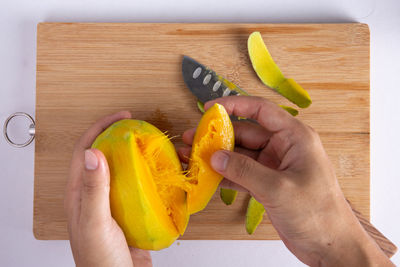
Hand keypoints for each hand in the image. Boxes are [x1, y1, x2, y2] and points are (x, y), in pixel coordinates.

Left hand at [65, 111, 152, 266]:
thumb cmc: (100, 259)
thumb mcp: (96, 222)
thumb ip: (94, 189)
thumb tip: (94, 153)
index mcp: (80, 192)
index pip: (86, 150)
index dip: (101, 128)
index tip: (122, 117)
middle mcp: (95, 193)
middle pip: (106, 155)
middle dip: (120, 137)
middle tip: (140, 127)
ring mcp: (113, 202)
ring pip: (124, 170)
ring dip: (136, 155)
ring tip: (153, 146)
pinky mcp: (130, 211)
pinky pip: (139, 186)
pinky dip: (149, 175)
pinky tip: (161, 173)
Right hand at [179, 96, 392, 266]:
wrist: (330, 246)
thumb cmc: (317, 214)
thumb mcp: (278, 188)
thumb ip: (244, 170)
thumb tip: (215, 157)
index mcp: (294, 138)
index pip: (261, 111)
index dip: (235, 105)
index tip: (210, 108)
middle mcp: (283, 148)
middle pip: (246, 134)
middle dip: (218, 135)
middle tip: (192, 138)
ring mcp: (274, 166)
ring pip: (240, 155)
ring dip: (217, 157)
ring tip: (192, 157)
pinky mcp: (267, 184)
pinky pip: (242, 173)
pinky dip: (225, 175)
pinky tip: (206, 176)